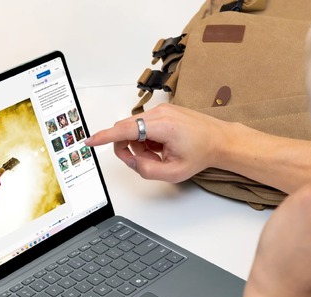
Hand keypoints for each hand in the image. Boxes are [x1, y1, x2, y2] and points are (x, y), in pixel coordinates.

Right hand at [84, 104, 231, 182]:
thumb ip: (147, 171)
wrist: (220, 140)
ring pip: (134, 129)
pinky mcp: (163, 111)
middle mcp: (159, 113)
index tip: (90, 141)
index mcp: (162, 126)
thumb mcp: (174, 172)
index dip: (104, 137)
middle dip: (129, 149)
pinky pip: (144, 126)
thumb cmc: (201, 153)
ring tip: (161, 154)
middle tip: (148, 162)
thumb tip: (132, 162)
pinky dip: (147, 139)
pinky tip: (163, 146)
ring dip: (140, 145)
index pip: (124, 130)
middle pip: (126, 130)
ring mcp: (161, 110)